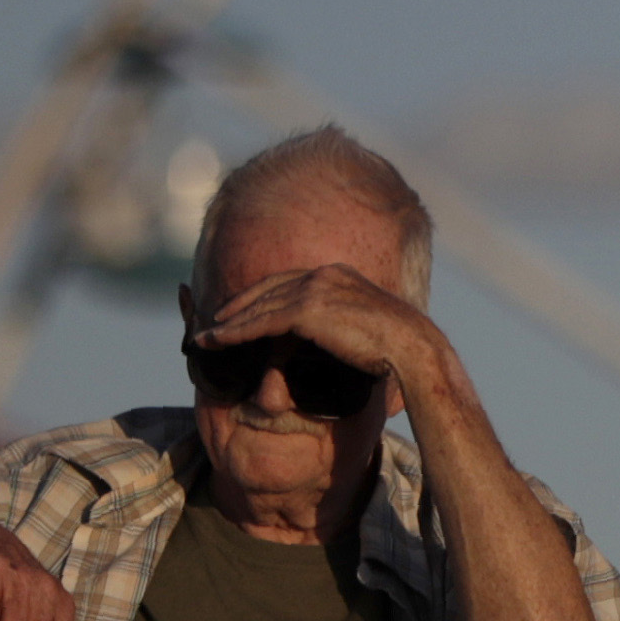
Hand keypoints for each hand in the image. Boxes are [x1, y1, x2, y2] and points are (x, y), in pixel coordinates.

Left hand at [189, 261, 452, 402]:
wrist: (413, 346)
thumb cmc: (402, 345)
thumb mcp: (373, 324)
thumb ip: (350, 322)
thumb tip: (347, 337)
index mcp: (339, 274)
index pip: (290, 280)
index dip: (263, 294)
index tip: (244, 307)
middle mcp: (324, 275)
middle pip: (268, 288)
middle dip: (239, 304)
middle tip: (216, 318)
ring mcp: (314, 290)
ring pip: (259, 306)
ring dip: (228, 322)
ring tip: (206, 335)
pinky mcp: (307, 310)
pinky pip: (260, 322)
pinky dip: (235, 332)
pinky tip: (217, 341)